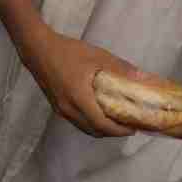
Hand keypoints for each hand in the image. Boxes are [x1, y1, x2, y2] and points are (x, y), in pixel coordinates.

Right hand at [18, 27, 138, 137]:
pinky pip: (78, 121)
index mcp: (79, 99)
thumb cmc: (69, 52)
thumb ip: (120, 68)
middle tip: (128, 124)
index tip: (134, 128)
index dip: (119, 130)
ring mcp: (61, 110)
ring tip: (117, 120)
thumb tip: (141, 76)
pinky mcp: (57, 107)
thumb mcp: (98, 57)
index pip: (102, 124)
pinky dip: (91, 122)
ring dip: (101, 128)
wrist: (39, 50)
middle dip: (112, 132)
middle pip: (94, 130)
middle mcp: (69, 110)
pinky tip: (100, 112)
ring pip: (85, 127)